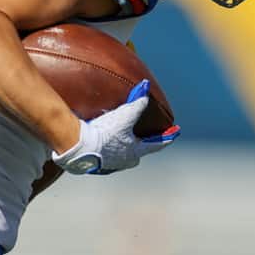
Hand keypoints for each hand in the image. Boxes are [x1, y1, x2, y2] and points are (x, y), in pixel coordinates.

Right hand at [51, 80, 180, 174]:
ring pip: (120, 154)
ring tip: (115, 136)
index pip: (157, 144)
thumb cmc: (105, 134)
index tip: (175, 133)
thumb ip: (137, 104)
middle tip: (139, 135)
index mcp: (135, 152)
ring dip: (120, 146)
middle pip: (137, 151)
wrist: (80, 148)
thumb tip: (146, 90)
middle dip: (139, 143)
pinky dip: (104, 149)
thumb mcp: (124, 116)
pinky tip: (98, 143)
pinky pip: (104, 156)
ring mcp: (110, 165)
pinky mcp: (95, 165)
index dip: (166, 137)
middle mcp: (125, 161)